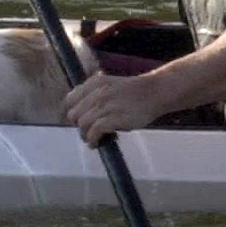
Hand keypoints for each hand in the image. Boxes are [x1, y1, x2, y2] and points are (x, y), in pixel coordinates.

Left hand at [62, 66, 176, 145]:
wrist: (155, 92)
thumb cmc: (135, 91)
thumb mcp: (110, 84)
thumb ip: (95, 93)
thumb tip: (82, 111)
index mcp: (94, 83)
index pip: (70, 100)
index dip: (74, 112)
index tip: (79, 121)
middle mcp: (97, 93)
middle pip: (74, 114)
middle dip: (78, 125)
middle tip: (87, 131)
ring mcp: (105, 105)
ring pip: (82, 124)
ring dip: (85, 135)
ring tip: (92, 139)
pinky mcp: (113, 118)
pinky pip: (94, 132)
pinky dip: (92, 140)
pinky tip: (96, 143)